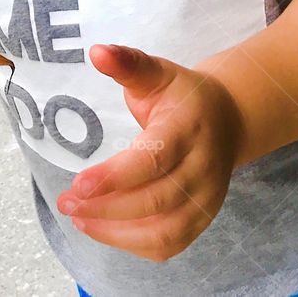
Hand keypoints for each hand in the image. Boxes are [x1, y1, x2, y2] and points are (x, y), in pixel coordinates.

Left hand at [56, 44, 244, 261]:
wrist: (230, 119)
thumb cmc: (182, 97)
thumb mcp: (157, 73)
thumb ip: (127, 64)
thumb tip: (96, 51)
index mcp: (188, 128)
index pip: (154, 159)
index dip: (115, 177)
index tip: (78, 184)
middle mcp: (203, 168)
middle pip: (155, 199)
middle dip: (106, 206)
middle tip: (67, 201)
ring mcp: (207, 198)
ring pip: (164, 231)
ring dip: (116, 231)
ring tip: (78, 217)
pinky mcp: (203, 219)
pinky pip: (169, 245)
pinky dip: (132, 244)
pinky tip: (101, 228)